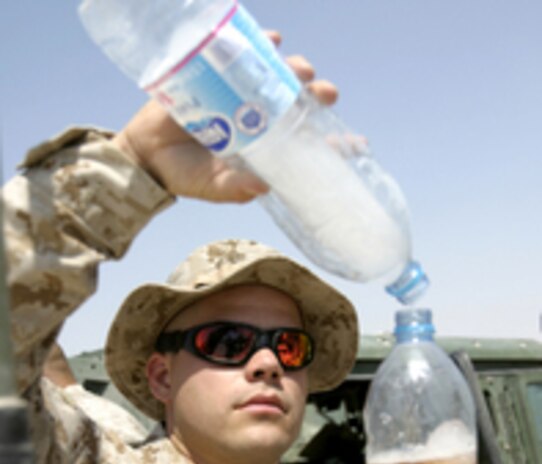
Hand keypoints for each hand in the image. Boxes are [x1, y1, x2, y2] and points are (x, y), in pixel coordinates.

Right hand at [112, 32, 337, 203]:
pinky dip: (259, 44)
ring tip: (302, 68)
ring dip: (293, 69)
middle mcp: (257, 120)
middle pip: (296, 103)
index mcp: (265, 149)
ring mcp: (239, 96)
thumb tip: (263, 187)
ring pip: (275, 76)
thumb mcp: (214, 188)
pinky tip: (272, 40)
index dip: (330, 141)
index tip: (354, 141)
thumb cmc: (186, 176)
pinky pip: (242, 54)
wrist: (147, 156)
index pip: (303, 143)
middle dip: (315, 95)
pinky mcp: (218, 76)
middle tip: (325, 92)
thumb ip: (237, 190)